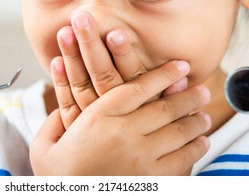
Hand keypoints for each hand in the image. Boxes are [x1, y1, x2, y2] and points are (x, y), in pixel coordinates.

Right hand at [31, 61, 210, 174]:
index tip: (182, 66)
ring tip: (204, 116)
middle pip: (166, 107)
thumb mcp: (44, 147)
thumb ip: (54, 123)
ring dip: (196, 121)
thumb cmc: (56, 179)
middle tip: (202, 91)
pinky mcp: (152, 180)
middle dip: (189, 96)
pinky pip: (183, 159)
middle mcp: (122, 133)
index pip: (139, 87)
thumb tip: (62, 108)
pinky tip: (201, 142)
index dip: (164, 73)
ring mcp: (140, 157)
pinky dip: (196, 148)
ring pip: (179, 131)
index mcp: (97, 117)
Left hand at [52, 11, 187, 128]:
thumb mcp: (166, 119)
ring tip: (65, 32)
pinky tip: (55, 61)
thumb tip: (182, 75)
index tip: (114, 33)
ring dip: (72, 58)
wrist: (130, 170)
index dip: (123, 55)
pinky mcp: (78, 126)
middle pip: (102, 74)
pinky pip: (67, 104)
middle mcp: (115, 111)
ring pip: (81, 86)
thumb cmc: (151, 136)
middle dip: (91, 44)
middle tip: (82, 18)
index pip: (130, 76)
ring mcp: (94, 119)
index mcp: (138, 104)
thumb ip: (170, 96)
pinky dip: (61, 83)